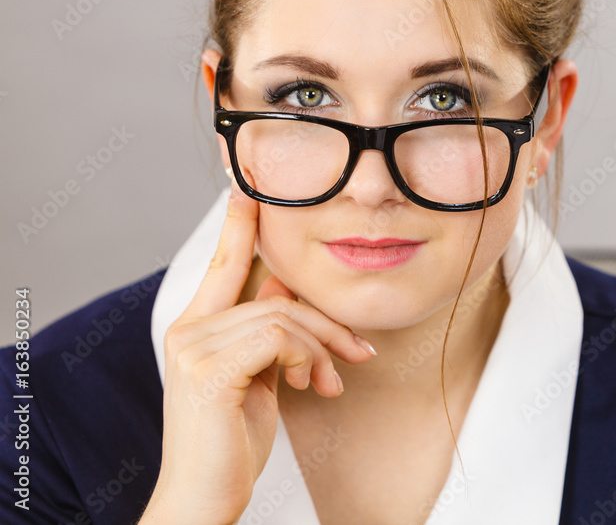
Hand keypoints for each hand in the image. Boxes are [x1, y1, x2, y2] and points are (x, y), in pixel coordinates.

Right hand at [140, 179, 375, 523]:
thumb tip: (290, 293)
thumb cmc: (231, 442)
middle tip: (359, 352)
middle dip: (328, 324)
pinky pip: (280, 338)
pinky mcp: (208, 370)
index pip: (224, 265)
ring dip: (323, 350)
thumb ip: (268, 335)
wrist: (204, 499)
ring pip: (286, 317)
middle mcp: (188, 330)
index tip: (248, 191)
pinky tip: (311, 387)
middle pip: (279, 296)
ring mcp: (194, 347)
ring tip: (329, 383)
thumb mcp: (258, 379)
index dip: (239, 227)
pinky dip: (308, 359)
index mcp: (196, 327)